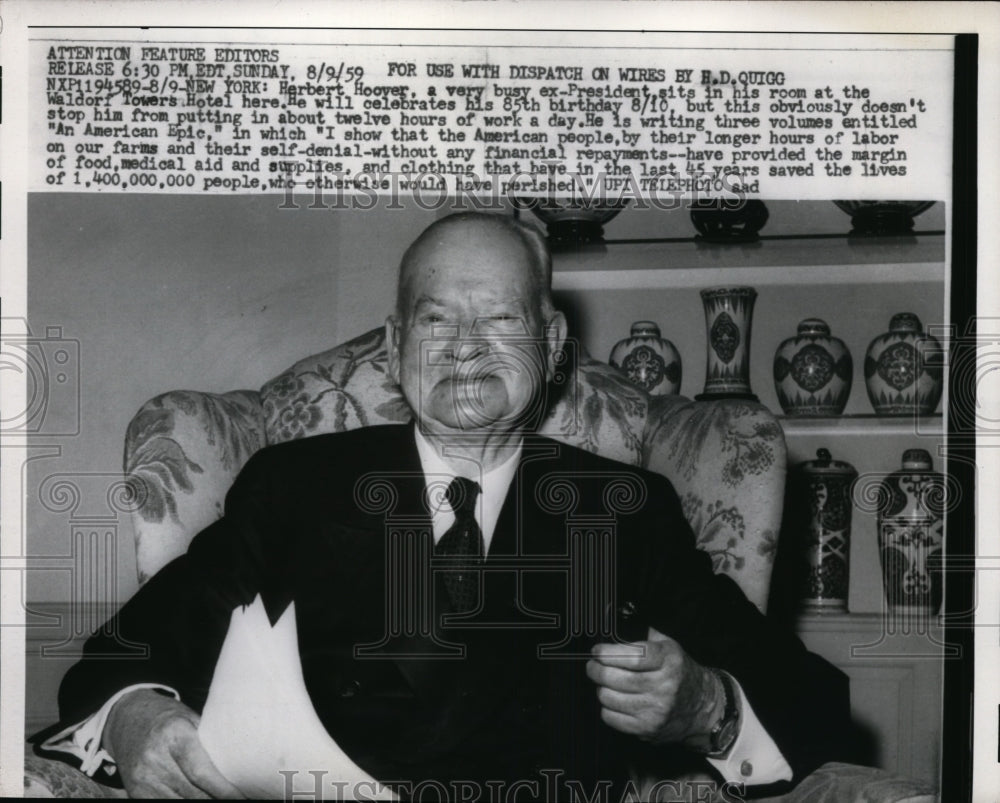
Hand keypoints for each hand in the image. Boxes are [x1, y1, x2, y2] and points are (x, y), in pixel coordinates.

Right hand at [103, 689, 243, 797]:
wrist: (127, 719)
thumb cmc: (168, 717)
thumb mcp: (190, 718)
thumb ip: (208, 740)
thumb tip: (236, 763)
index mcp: (174, 733)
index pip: (200, 771)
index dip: (222, 788)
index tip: (240, 796)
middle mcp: (154, 757)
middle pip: (192, 791)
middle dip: (215, 797)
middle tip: (235, 796)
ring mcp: (143, 777)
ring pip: (180, 801)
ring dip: (202, 801)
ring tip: (217, 796)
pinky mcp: (136, 790)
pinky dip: (182, 802)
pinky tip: (199, 798)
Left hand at [587, 627, 724, 748]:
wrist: (702, 706)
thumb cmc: (680, 672)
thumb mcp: (669, 646)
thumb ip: (645, 635)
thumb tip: (617, 625)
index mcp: (669, 661)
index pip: (632, 656)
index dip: (608, 653)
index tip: (597, 651)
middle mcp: (664, 687)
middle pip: (615, 678)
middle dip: (596, 670)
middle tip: (593, 665)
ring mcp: (655, 711)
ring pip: (609, 698)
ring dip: (601, 688)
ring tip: (605, 682)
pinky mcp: (647, 729)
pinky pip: (611, 718)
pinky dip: (606, 707)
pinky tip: (614, 699)